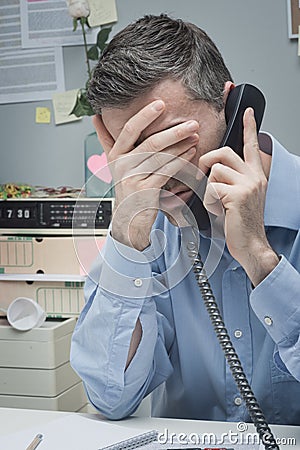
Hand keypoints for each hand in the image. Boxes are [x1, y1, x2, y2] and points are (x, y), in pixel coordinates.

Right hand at [93, 100, 198, 249]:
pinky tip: (190, 153)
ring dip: (181, 146)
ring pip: (161, 158)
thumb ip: (106, 139)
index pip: (129, 130)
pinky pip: (166, 172)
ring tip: (195, 136)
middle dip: (174, 132)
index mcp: (115, 155)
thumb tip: (95, 118)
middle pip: (150, 143)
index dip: (144, 116)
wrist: (128, 216)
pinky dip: (180, 161)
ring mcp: (134, 179)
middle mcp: (122, 166)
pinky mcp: (146, 191)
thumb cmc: (125, 186)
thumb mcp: (113, 162)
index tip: (160, 104)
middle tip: (192, 123)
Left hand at [199, 108, 278, 285]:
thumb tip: (210, 167)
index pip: (251, 145)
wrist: (250, 244)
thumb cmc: (239, 222)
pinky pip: (212, 187)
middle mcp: (254, 176)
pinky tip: (219, 210)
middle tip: (204, 175)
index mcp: (254, 174)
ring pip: (215, 170)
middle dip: (208, 161)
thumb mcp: (236, 196)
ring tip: (217, 202)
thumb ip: (228, 179)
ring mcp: (248, 185)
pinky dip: (209, 200)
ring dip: (209, 187)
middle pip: (224, 152)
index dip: (248, 127)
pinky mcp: (238, 195)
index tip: (247, 110)